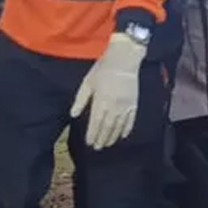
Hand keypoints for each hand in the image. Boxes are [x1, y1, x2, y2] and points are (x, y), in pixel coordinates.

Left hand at [69, 31, 147, 149]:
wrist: (124, 60)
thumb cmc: (102, 70)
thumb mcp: (87, 82)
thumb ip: (80, 100)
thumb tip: (72, 114)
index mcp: (101, 100)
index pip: (96, 122)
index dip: (92, 134)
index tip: (89, 142)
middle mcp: (114, 106)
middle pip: (107, 126)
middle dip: (101, 138)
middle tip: (97, 148)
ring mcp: (126, 106)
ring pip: (119, 126)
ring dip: (112, 136)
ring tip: (107, 144)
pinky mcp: (134, 103)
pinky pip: (131, 120)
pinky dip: (127, 129)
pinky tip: (123, 136)